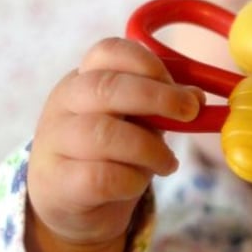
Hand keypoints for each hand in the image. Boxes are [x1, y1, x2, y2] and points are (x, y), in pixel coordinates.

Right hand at [25, 37, 201, 251]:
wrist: (67, 199)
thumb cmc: (108, 151)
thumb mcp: (136, 121)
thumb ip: (162, 104)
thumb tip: (196, 97)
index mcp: (83, 79)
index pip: (107, 51)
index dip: (146, 62)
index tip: (176, 83)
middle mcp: (64, 104)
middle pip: (105, 87)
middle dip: (156, 97)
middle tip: (189, 112)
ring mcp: (56, 142)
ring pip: (104, 135)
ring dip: (149, 148)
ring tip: (168, 161)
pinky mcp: (59, 182)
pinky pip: (102, 176)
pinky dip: (132, 180)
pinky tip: (138, 182)